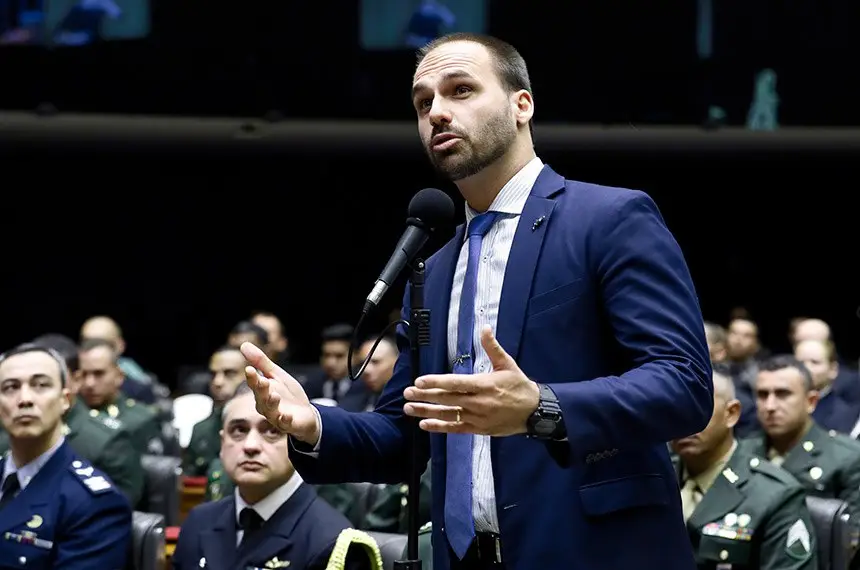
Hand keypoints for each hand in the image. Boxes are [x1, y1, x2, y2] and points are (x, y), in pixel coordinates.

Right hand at [239, 342, 319, 444]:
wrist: (305, 414)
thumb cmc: (288, 394)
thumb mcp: (277, 375)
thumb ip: (261, 362)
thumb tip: (243, 344)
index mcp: (262, 391)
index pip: (254, 383)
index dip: (252, 377)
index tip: (249, 369)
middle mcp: (265, 405)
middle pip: (260, 397)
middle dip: (261, 389)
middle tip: (262, 381)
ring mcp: (276, 415)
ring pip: (270, 411)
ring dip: (271, 403)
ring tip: (275, 395)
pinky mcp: (288, 424)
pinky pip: (284, 423)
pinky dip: (285, 420)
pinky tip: (287, 416)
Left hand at [403, 326, 539, 434]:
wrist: (534, 412)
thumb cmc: (519, 386)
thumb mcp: (507, 364)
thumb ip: (492, 347)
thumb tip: (484, 328)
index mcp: (484, 385)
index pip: (455, 383)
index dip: (436, 382)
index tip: (419, 381)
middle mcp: (478, 402)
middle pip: (447, 399)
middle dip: (425, 396)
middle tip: (407, 393)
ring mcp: (477, 417)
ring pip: (448, 415)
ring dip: (427, 412)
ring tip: (409, 408)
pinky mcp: (478, 429)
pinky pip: (456, 428)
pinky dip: (440, 427)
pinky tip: (424, 424)